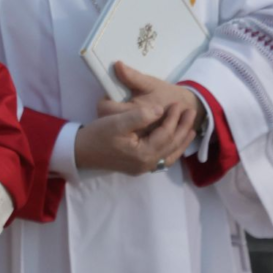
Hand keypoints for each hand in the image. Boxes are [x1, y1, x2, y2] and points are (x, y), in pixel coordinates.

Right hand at [76, 63, 201, 174]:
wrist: (80, 152)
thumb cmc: (97, 135)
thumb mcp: (116, 122)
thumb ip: (140, 116)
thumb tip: (160, 110)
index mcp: (144, 153)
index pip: (166, 134)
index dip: (174, 119)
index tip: (179, 104)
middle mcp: (147, 164)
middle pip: (171, 146)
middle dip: (183, 129)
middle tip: (192, 113)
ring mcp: (143, 168)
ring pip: (169, 155)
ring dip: (181, 142)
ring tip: (190, 129)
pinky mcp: (138, 167)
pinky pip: (162, 159)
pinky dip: (171, 150)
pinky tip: (173, 143)